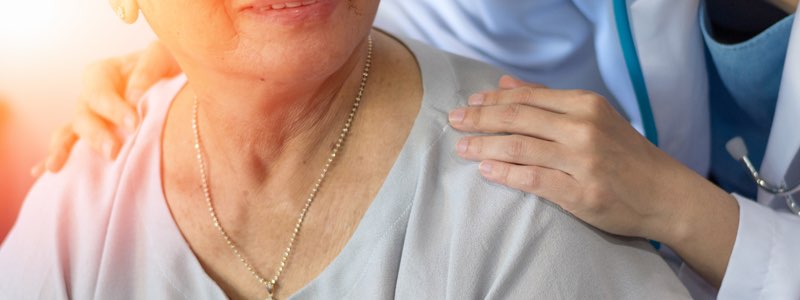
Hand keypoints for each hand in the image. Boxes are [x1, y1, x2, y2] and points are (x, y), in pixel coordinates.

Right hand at [31, 41, 180, 176]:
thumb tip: (133, 98)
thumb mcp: (162, 57)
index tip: (134, 124)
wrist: (171, 83)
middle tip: (113, 151)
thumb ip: (148, 70)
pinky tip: (43, 172)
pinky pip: (70, 148)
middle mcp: (89, 97)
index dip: (114, 109)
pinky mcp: (92, 139)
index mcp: (102, 74)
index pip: (100, 93)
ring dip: (64, 149)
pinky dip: (56, 157)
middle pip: (83, 116)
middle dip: (95, 135)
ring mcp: (88, 119)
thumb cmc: (166, 66)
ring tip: (56, 167)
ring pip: (70, 134)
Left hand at [448, 76, 734, 246]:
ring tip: (463, 147)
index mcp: (586, 105)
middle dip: (480, 119)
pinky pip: (532, 180)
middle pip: (517, 118)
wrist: (667, 195)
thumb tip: (505, 83)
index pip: (528, 97)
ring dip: (484, 146)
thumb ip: (549, 101)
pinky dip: (505, 173)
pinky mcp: (581, 192)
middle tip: (454, 121)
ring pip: (519, 147)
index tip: (469, 103)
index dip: (492, 100)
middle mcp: (583, 128)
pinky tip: (486, 170)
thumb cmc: (626, 156)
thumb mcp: (594, 118)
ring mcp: (583, 161)